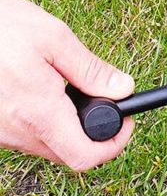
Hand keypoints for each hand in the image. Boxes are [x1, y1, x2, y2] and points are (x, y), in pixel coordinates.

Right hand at [0, 0, 134, 169]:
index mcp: (39, 112)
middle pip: (68, 152)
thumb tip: (123, 88)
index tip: (126, 121)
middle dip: (94, 130)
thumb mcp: (54, 38)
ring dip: (67, 123)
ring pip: (47, 143)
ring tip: (69, 85)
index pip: (85, 157)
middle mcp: (16, 132)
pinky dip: (44, 117)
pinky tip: (44, 87)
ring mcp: (1, 134)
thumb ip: (90, 69)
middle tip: (105, 97)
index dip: (114, 145)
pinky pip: (26, 133)